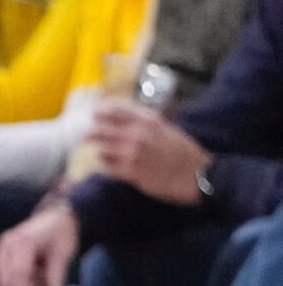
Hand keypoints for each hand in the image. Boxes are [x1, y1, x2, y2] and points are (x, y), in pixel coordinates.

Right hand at [0, 200, 77, 285]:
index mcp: (23, 241)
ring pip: (5, 283)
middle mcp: (7, 245)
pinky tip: (34, 277)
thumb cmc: (62, 234)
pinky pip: (6, 279)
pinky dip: (18, 284)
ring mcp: (2, 250)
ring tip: (41, 282)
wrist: (56, 218)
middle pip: (7, 282)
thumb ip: (55, 276)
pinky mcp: (1, 256)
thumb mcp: (64, 254)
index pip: (19, 274)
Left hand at [86, 100, 209, 205]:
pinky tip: (112, 166)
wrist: (196, 175)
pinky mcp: (131, 172)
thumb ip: (145, 123)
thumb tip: (123, 118)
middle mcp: (138, 134)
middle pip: (100, 129)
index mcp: (148, 121)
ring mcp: (133, 153)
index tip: (94, 113)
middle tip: (89, 136)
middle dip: (92, 133)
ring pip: (102, 149)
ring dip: (101, 151)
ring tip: (104, 152)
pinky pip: (108, 167)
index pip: (115, 110)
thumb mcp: (165, 129)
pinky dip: (108, 166)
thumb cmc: (182, 152)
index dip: (101, 111)